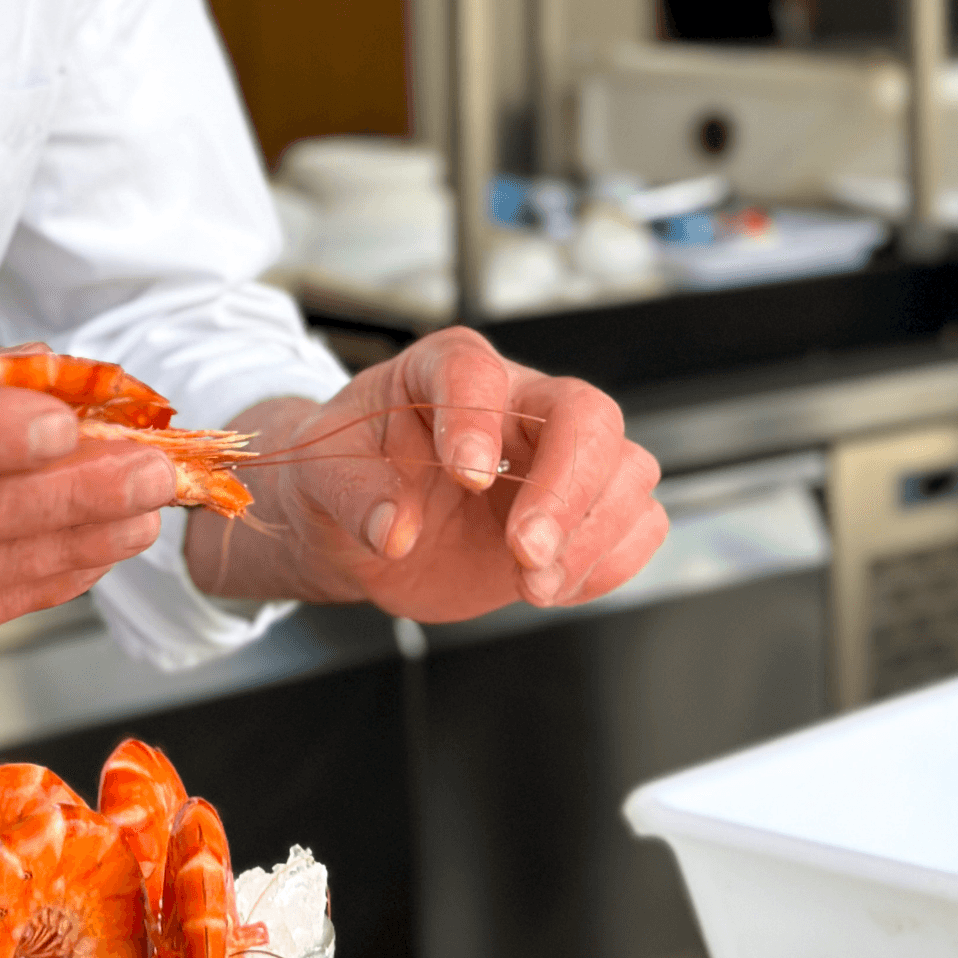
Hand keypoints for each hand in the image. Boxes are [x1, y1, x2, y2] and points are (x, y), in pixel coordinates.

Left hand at [186, 327, 666, 621]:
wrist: (357, 528)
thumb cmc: (343, 476)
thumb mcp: (319, 476)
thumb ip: (355, 497)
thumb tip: (395, 531)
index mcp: (447, 371)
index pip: (477, 373)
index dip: (477, 422)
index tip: (465, 475)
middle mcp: (517, 404)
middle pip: (588, 416)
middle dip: (567, 489)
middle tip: (524, 552)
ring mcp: (556, 460)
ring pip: (628, 471)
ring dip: (590, 538)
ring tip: (532, 584)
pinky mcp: (578, 515)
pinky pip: (638, 526)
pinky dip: (608, 565)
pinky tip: (550, 586)